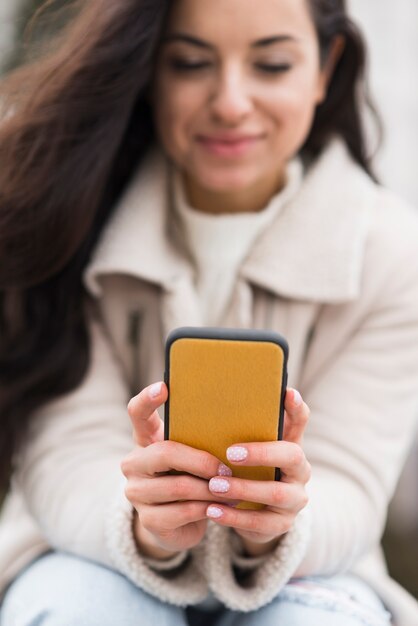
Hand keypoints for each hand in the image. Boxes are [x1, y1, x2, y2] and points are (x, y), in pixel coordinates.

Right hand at [121, 382, 230, 559]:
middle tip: (226, 468)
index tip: (164, 386)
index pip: (137, 412)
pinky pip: (184, 511)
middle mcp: (134, 463)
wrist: (179, 523)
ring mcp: (136, 492)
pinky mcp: (148, 519)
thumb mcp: (193, 455)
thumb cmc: (192, 477)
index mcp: (145, 439)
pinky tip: (224, 507)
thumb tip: (242, 417)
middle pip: (164, 453)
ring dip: (211, 489)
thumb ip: (201, 437)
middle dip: (201, 461)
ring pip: (179, 486)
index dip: (147, 399)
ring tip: (235, 490)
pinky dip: (208, 508)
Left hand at [205, 389, 310, 556]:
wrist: (259, 513)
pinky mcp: (282, 524)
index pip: (300, 421)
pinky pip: (260, 522)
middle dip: (261, 454)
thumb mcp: (251, 449)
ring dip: (243, 488)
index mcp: (292, 445)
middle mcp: (300, 470)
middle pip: (291, 456)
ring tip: (214, 485)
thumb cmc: (250, 470)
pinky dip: (234, 517)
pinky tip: (212, 510)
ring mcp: (295, 499)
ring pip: (275, 493)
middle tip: (230, 453)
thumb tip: (222, 396)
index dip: (296, 408)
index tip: (288, 393)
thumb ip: (245, 428)